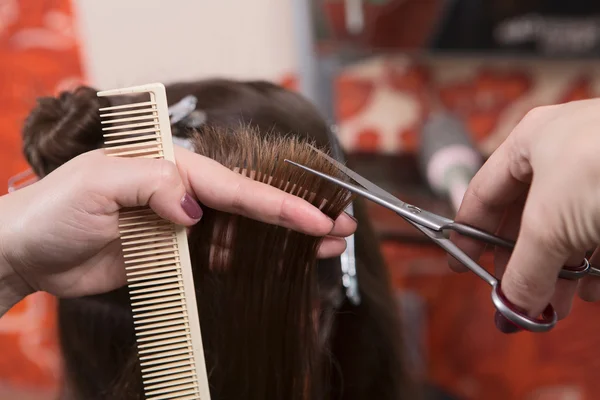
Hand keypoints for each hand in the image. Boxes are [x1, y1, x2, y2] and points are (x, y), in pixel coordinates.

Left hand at [0, 147, 355, 307]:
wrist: (27, 249)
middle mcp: (183, 193)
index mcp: (172, 169)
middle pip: (251, 207)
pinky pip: (218, 257)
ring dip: (281, 240)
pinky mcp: (172, 254)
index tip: (317, 218)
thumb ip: (151, 183)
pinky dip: (249, 260)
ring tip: (322, 247)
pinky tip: (274, 265)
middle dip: (296, 217)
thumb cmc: (55, 208)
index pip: (237, 188)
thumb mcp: (98, 184)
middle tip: (339, 225)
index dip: (280, 204)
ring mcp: (180, 225)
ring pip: (242, 233)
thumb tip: (194, 207)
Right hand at [449, 99, 599, 329]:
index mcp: (531, 141)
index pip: (483, 193)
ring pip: (567, 230)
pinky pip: (599, 233)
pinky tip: (592, 290)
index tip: (461, 263)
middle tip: (516, 299)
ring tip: (556, 305)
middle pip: (527, 218)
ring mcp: (598, 173)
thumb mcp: (548, 225)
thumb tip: (512, 305)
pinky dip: (592, 266)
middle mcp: (564, 153)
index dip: (468, 232)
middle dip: (522, 265)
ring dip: (559, 273)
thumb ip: (524, 270)